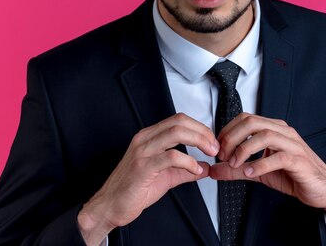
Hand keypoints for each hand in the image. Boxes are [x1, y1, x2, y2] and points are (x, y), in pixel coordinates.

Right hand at [77, 113, 218, 244]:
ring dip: (199, 141)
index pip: (179, 120)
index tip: (211, 140)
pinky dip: (188, 162)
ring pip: (176, 133)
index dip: (199, 127)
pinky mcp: (143, 167)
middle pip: (180, 122)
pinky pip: (170, 157)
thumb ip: (185, 170)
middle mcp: (145, 139)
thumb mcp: (165, 176)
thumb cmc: (133, 189)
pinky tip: (195, 170)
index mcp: (149, 137)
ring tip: (209, 153)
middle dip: (202, 132)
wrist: (111, 205)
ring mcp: (142, 151)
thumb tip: (204, 167)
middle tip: (214, 146)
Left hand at [209, 113, 325, 233]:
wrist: (323, 189)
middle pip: (252, 122)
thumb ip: (235, 169)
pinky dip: (261, 164)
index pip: (245, 119)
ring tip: (234, 164)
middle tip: (222, 155)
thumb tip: (213, 169)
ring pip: (265, 136)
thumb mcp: (258, 172)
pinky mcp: (300, 160)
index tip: (218, 149)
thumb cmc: (294, 175)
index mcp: (274, 129)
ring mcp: (293, 144)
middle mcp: (283, 132)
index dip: (227, 131)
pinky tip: (250, 173)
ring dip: (244, 150)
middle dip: (232, 138)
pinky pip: (279, 157)